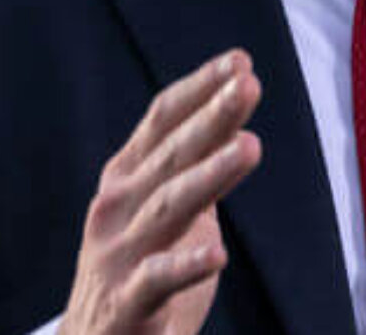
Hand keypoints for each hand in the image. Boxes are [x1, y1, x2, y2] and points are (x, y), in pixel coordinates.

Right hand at [62, 49, 262, 334]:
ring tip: (250, 147)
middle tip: (249, 85)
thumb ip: (191, 171)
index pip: (161, 120)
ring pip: (167, 207)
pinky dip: (184, 266)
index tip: (239, 61)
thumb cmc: (136, 272)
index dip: (199, 88)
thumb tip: (233, 121)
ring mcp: (117, 254)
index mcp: (125, 178)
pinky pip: (156, 281)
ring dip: (210, 175)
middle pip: (170, 154)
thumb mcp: (163, 213)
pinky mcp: (126, 305)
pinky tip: (217, 254)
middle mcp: (116, 206)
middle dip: (211, 117)